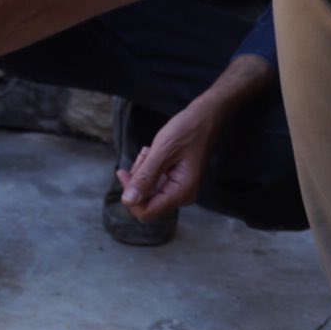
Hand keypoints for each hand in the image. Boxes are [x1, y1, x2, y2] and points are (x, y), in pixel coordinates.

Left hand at [116, 105, 219, 220]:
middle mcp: (182, 196)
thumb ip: (145, 177)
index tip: (124, 173)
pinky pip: (154, 183)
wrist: (206, 117)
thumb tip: (128, 201)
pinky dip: (148, 169)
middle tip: (144, 155)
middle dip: (138, 180)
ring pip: (147, 191)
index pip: (146, 212)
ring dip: (142, 171)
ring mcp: (179, 190)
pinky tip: (152, 153)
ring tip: (150, 151)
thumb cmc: (189, 130)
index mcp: (181, 193)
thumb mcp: (163, 151)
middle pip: (145, 202)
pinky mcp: (176, 182)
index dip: (131, 197)